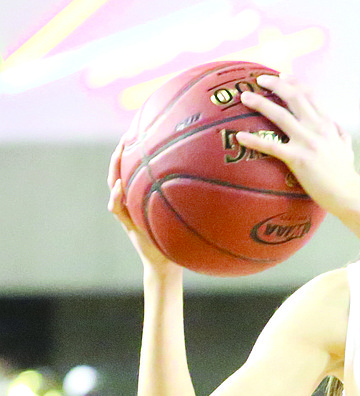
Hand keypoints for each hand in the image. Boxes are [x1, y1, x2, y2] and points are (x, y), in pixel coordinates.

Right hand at [107, 143, 177, 274]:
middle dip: (121, 154)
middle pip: (121, 171)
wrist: (167, 263)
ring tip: (119, 153)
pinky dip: (116, 196)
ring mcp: (127, 211)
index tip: (141, 132)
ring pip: (113, 185)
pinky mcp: (126, 224)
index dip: (136, 152)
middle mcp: (133, 200)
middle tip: (126, 136)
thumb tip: (210, 178)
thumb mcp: (184, 215)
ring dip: (114, 168)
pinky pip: (116, 208)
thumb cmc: (179, 240)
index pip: (136, 170)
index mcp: (143, 195)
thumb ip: (189, 199)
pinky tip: (120, 185)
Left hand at [236, 75, 359, 217]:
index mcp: (327, 123)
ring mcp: (306, 142)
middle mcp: (316, 128)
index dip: (295, 82)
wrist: (349, 194)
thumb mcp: (347, 147)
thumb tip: (337, 126)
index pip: (310, 94)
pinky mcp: (297, 159)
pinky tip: (239, 136)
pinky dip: (254, 140)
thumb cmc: (347, 174)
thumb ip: (340, 134)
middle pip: (293, 97)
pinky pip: (271, 146)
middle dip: (275, 84)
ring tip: (245, 97)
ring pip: (279, 115)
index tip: (283, 76)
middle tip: (260, 79)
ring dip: (260, 103)